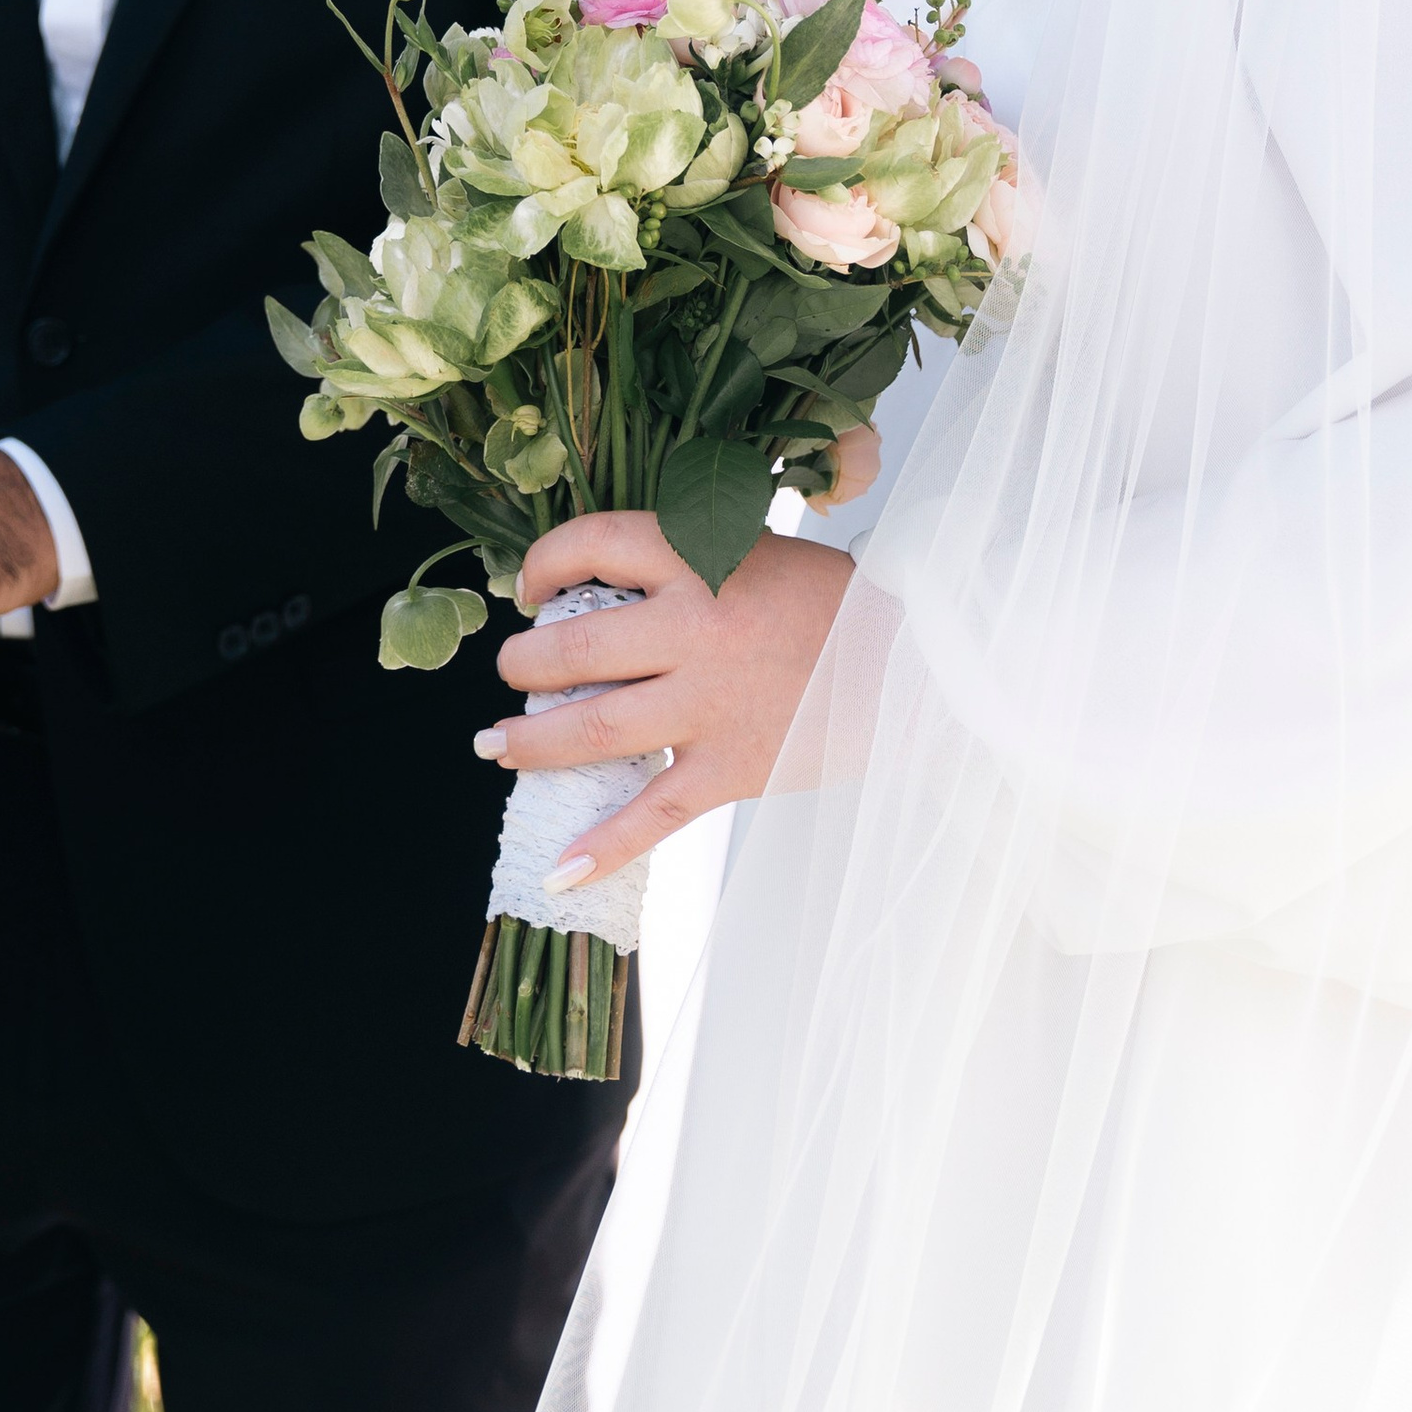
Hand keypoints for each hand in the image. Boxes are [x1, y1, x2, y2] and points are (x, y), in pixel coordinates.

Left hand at [478, 509, 854, 890]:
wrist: (915, 663)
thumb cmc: (833, 603)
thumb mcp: (756, 554)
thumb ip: (684, 565)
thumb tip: (600, 590)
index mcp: (703, 557)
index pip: (596, 542)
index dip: (545, 562)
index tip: (530, 587)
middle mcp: (698, 628)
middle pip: (576, 647)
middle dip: (523, 664)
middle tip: (510, 671)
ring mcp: (712, 703)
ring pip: (596, 728)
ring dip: (532, 742)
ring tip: (496, 745)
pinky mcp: (734, 766)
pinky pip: (656, 813)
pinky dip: (605, 845)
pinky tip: (561, 869)